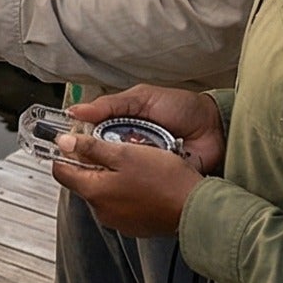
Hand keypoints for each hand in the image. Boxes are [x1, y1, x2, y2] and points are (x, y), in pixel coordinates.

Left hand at [51, 131, 205, 238]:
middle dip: (92, 162)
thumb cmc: (164, 179)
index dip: (65, 152)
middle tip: (111, 145)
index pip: (61, 171)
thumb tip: (63, 142)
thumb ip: (91, 147)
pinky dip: (125, 188)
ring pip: (103, 190)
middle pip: (83, 180)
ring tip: (131, 160)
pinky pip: (120, 202)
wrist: (196, 208)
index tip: (73, 140)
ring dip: (110, 175)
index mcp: (95, 192)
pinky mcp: (134, 224)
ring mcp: (118, 220)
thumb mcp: (125, 153)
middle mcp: (102, 211)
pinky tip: (142, 178)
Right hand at [70, 85, 226, 175]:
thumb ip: (109, 105)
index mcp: (119, 127)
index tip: (67, 145)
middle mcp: (128, 148)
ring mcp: (142, 167)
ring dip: (121, 167)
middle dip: (98, 158)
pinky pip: (142, 184)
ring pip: (120, 173)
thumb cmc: (180, 107)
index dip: (80, 142)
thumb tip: (75, 111)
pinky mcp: (157, 182)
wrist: (215, 127)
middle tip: (99, 155)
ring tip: (126, 160)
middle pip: (102, 159)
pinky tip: (140, 176)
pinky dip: (140, 180)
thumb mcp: (141, 98)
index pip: (91, 138)